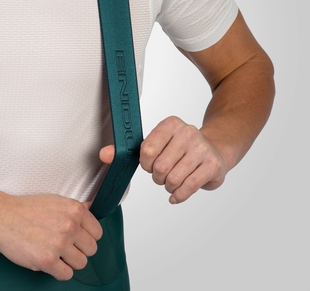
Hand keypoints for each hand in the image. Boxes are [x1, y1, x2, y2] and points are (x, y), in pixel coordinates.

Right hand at [0, 194, 101, 280]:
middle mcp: (70, 226)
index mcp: (75, 210)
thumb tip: (91, 208)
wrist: (2, 216)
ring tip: (58, 255)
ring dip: (70, 262)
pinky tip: (51, 262)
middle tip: (67, 248)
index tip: (80, 239)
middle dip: (80, 250)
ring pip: (81, 263)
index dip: (88, 237)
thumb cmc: (28, 208)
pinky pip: (66, 274)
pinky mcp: (47, 260)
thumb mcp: (57, 200)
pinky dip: (60, 271)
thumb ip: (76, 207)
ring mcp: (59, 244)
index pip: (98, 233)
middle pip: (91, 249)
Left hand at [100, 116, 226, 203]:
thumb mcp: (155, 144)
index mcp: (170, 124)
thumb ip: (127, 150)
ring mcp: (202, 148)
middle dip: (157, 177)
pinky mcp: (213, 165)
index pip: (147, 149)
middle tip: (162, 174)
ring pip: (173, 179)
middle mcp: (188, 132)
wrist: (214, 151)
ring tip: (173, 180)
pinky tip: (177, 193)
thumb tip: (102, 155)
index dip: (146, 163)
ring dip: (168, 186)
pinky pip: (188, 187)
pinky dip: (179, 195)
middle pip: (160, 167)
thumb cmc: (178, 150)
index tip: (151, 163)